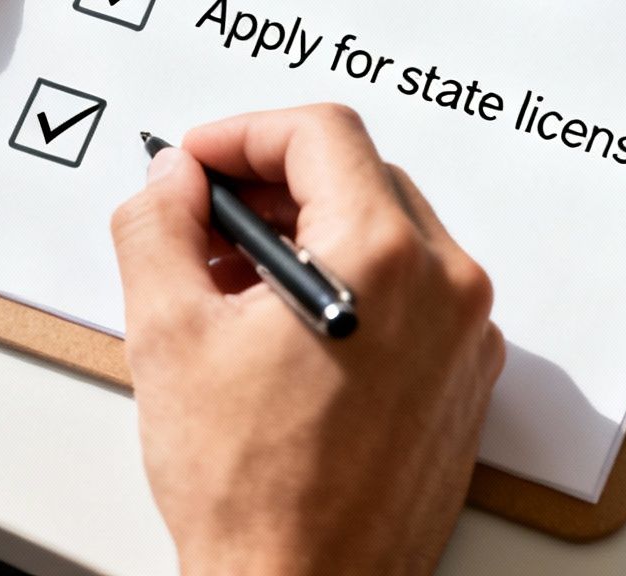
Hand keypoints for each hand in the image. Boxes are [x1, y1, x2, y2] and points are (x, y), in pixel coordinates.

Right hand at [111, 105, 503, 575]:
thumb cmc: (254, 492)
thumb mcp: (169, 335)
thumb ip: (160, 227)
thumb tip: (169, 182)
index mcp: (384, 258)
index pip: (321, 134)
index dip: (243, 133)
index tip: (199, 162)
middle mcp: (446, 287)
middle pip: (359, 175)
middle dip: (272, 184)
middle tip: (204, 216)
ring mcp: (466, 335)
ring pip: (388, 231)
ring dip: (309, 233)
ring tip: (232, 281)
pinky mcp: (465, 378)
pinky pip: (412, 291)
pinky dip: (350, 283)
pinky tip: (282, 328)